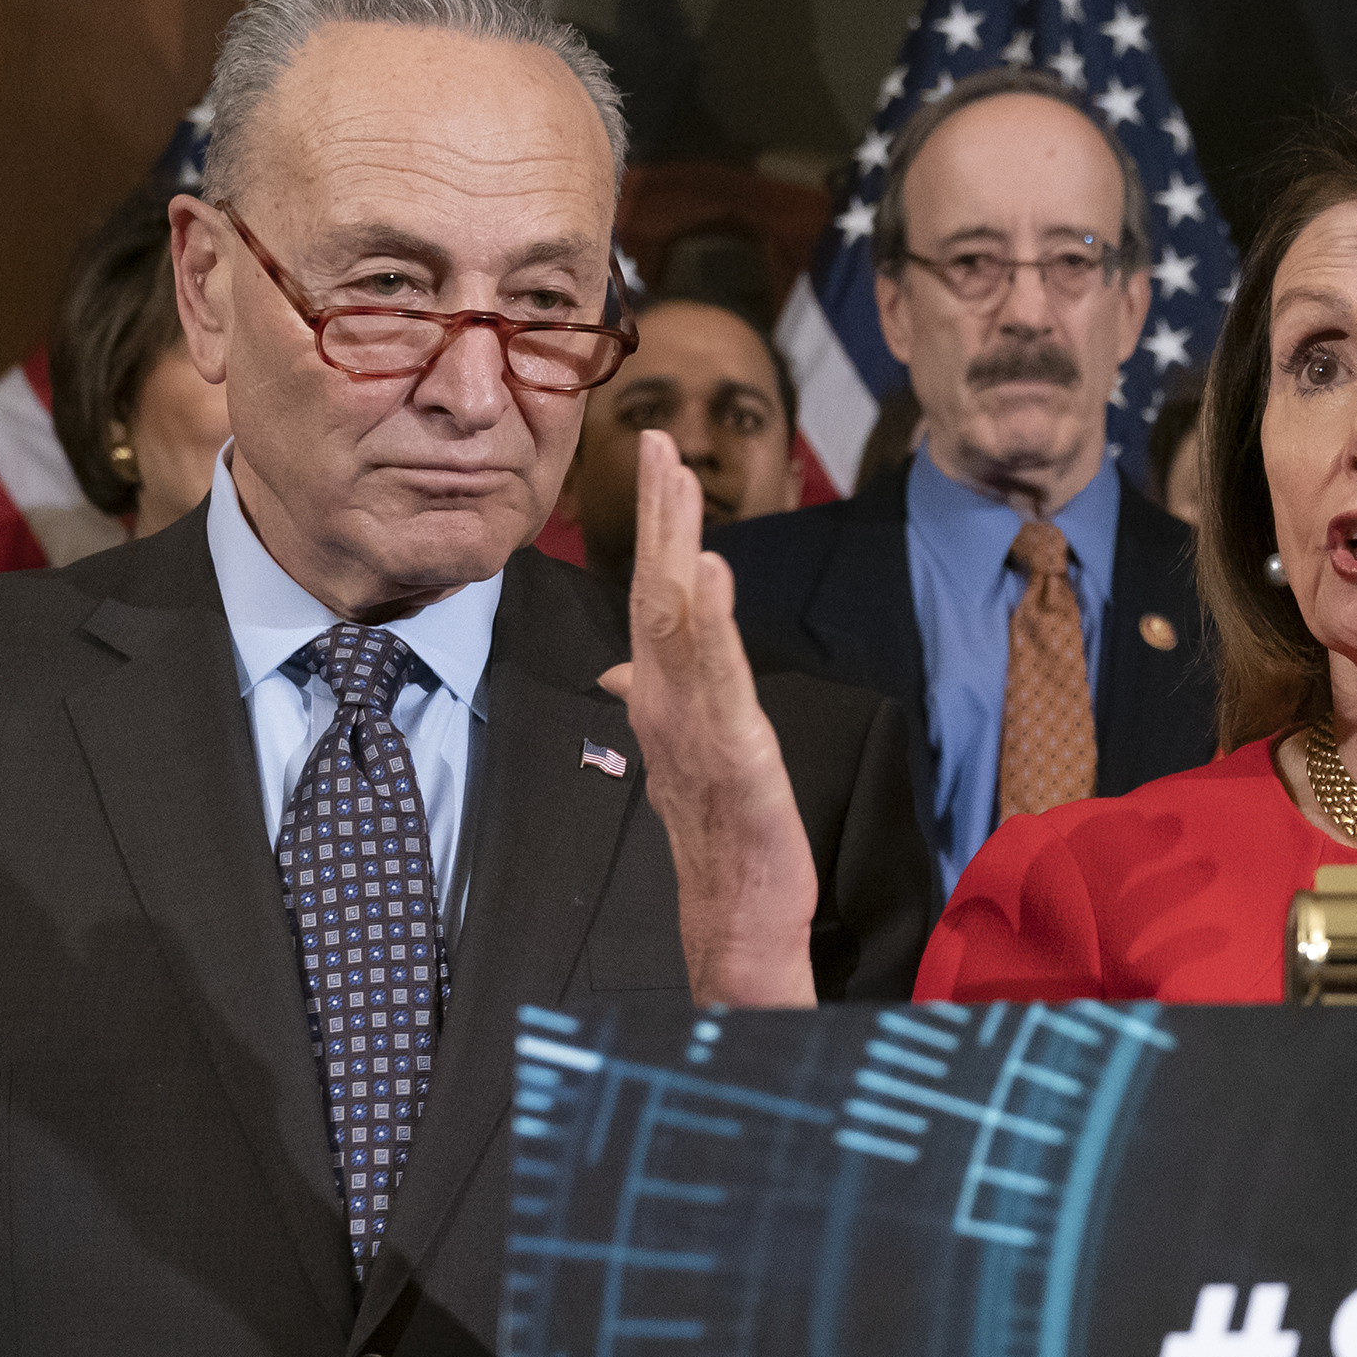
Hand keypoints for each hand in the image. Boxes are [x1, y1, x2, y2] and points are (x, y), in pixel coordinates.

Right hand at [597, 428, 820, 1008]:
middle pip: (656, 590)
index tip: (658, 461)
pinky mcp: (735, 752)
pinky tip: (708, 572)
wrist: (735, 915)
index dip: (655, 527)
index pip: (653, 596)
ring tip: (677, 481)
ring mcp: (696, 724)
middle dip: (659, 513)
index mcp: (663, 696)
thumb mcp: (689, 753)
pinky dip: (709, 622)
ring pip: (677, 620)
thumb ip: (658, 700)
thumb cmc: (719, 837)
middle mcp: (668, 701)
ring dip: (676, 545)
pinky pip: (718, 678)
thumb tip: (621, 668)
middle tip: (656, 441)